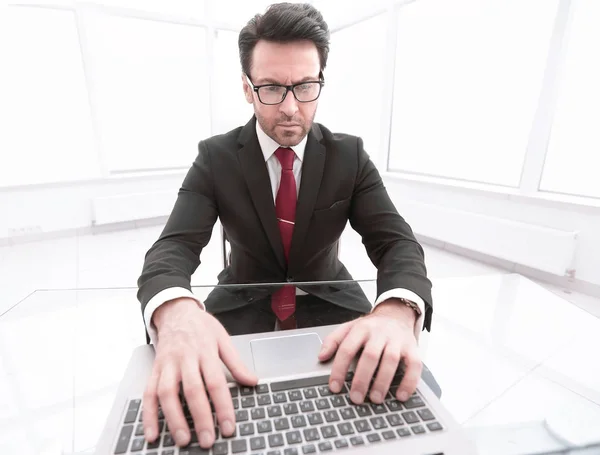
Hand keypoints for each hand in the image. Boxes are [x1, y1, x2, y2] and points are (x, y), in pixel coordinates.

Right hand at [143, 297, 257, 447]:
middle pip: (192, 390)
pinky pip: (148, 394)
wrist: (175, 311)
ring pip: (167, 393)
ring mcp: (167, 365)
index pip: (216, 382)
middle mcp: (185, 358)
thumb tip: (252, 381)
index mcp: (205, 351)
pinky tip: (152, 434)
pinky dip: (148, 415)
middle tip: (207, 439)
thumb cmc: (200, 326)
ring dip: (174, 419)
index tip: (228, 426)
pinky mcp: (154, 370)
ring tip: (183, 440)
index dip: (222, 406)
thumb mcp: (223, 338)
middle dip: (200, 417)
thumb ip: (236, 362)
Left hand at [318, 301, 420, 403]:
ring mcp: (397, 340)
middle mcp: (380, 333)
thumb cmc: (370, 326)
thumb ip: (333, 340)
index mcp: (361, 329)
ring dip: (383, 382)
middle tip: (356, 398)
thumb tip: (321, 356)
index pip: (347, 348)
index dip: (339, 369)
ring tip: (375, 399)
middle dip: (362, 379)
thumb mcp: (349, 327)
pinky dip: (409, 381)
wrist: (396, 313)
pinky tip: (401, 395)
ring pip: (391, 360)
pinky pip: (414, 365)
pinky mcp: (413, 348)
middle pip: (370, 356)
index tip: (334, 387)